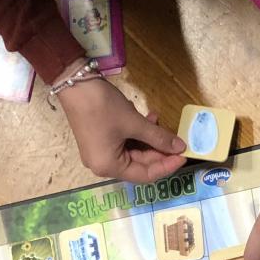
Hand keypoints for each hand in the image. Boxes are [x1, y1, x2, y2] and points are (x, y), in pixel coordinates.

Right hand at [59, 74, 185, 183]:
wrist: (75, 83)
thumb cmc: (103, 107)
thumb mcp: (134, 123)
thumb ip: (158, 138)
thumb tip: (180, 147)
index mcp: (109, 167)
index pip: (145, 175)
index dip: (167, 166)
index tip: (184, 155)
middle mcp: (104, 165)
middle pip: (140, 164)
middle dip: (159, 150)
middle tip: (178, 138)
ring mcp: (101, 152)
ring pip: (134, 151)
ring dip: (150, 139)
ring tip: (161, 122)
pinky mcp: (101, 139)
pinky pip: (125, 142)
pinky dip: (138, 132)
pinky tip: (148, 118)